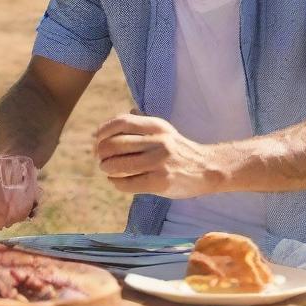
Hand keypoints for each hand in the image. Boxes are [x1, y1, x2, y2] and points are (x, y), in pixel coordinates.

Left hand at [93, 112, 222, 198]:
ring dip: (106, 168)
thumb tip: (103, 128)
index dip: (104, 130)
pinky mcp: (160, 182)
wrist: (207, 168)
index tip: (97, 138)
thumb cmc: (177, 149)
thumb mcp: (162, 129)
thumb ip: (137, 124)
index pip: (121, 122)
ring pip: (118, 165)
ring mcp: (159, 162)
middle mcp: (158, 141)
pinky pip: (127, 183)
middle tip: (101, 158)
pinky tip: (116, 181)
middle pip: (115, 144)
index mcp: (156, 126)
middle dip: (101, 153)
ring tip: (107, 169)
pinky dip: (116, 183)